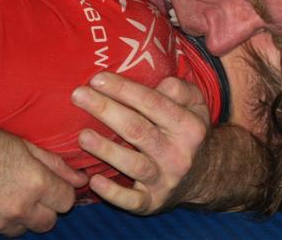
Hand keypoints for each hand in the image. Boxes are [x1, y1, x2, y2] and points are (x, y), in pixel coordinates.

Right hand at [0, 124, 86, 236]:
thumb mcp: (26, 147)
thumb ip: (57, 166)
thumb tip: (82, 179)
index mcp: (35, 184)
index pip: (66, 202)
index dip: (63, 193)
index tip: (55, 186)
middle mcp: (18, 208)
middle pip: (47, 222)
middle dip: (45, 210)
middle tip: (31, 193)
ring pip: (20, 229)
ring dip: (19, 217)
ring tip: (5, 194)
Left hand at [70, 74, 208, 213]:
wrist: (203, 175)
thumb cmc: (188, 131)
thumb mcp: (196, 105)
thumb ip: (180, 89)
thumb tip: (157, 82)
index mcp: (189, 126)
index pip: (154, 103)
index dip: (125, 90)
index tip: (97, 78)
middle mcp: (179, 153)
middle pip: (139, 130)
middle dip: (107, 110)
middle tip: (78, 95)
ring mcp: (166, 179)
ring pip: (134, 165)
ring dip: (106, 150)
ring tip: (82, 136)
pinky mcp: (153, 202)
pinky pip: (132, 201)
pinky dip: (113, 193)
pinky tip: (94, 181)